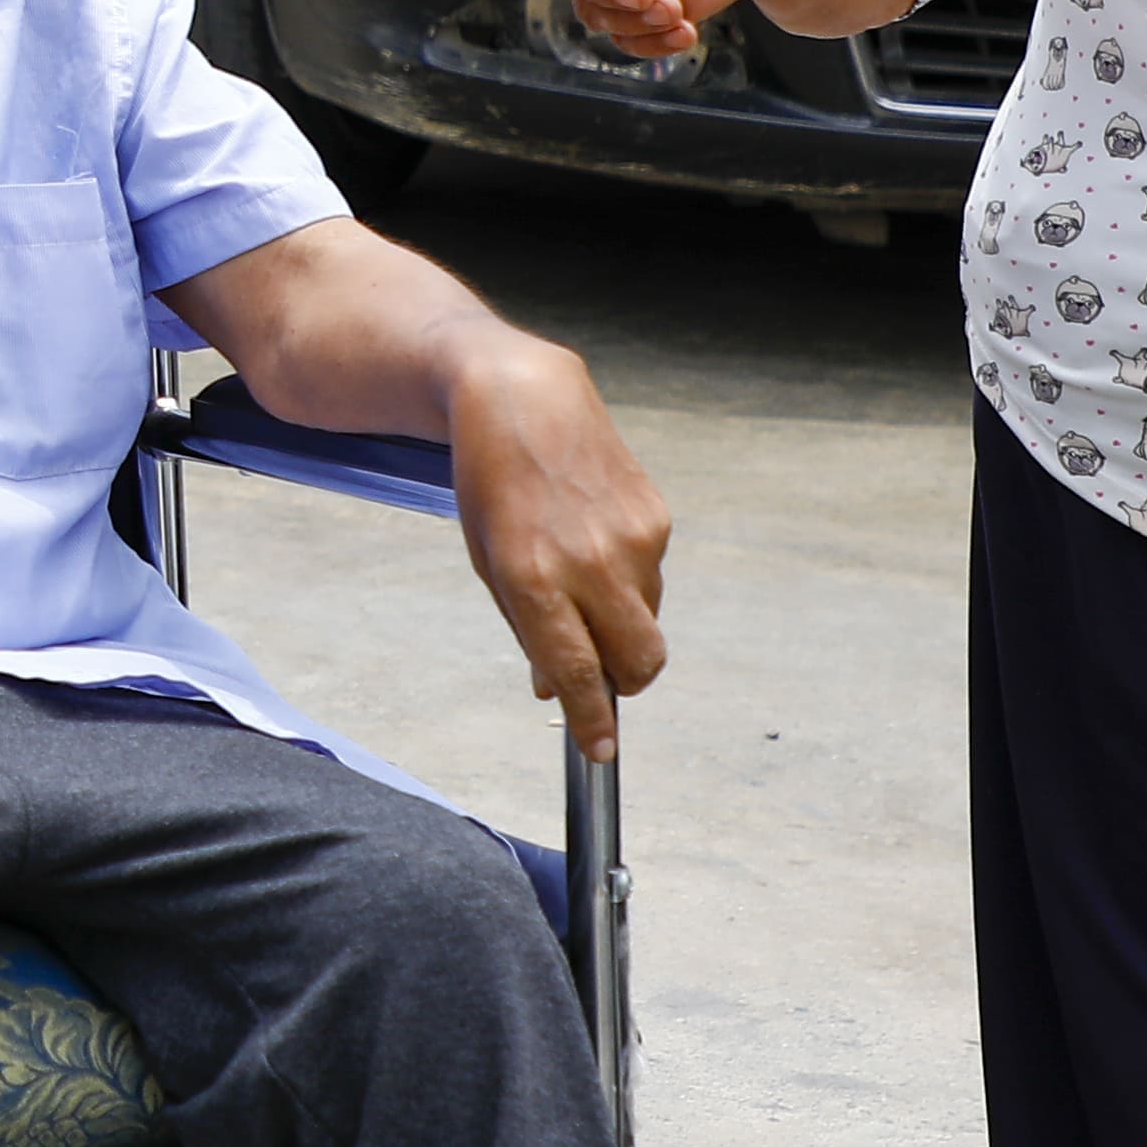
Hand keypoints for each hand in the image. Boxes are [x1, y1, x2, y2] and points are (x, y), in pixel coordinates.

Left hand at [437, 340, 674, 760]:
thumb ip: (528, 629)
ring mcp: (629, 538)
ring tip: (580, 574)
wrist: (521, 396)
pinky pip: (653, 577)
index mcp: (533, 579)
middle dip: (626, 684)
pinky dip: (629, 579)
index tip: (600, 750)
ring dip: (622, 623)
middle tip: (604, 679)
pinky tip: (594, 537)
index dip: (592, 720)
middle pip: (638, 662)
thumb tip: (558, 689)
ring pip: (647, 621)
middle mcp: (587, 562)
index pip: (577, 671)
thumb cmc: (493, 485)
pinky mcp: (655, 515)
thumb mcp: (490, 562)